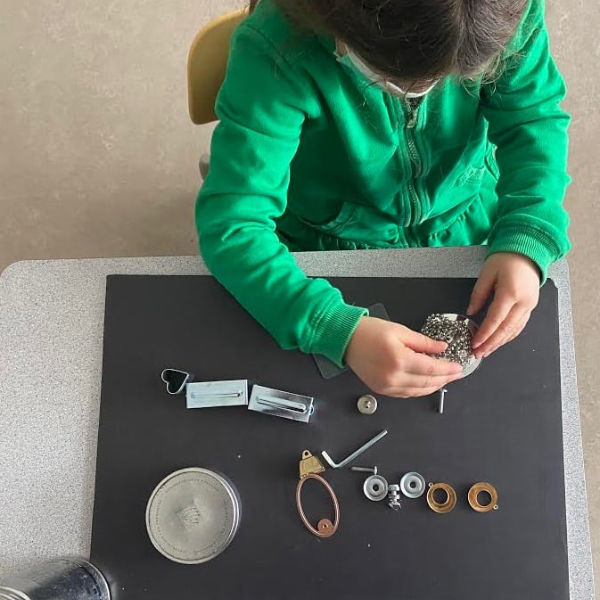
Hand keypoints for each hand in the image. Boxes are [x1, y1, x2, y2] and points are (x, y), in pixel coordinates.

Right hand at [345, 316, 463, 397]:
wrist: (346, 339)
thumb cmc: (368, 332)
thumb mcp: (400, 330)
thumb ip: (424, 342)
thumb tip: (441, 348)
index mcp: (399, 359)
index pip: (431, 369)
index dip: (448, 370)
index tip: (458, 368)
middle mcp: (393, 376)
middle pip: (427, 383)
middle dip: (444, 379)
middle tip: (455, 374)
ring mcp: (386, 385)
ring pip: (417, 391)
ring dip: (433, 386)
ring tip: (444, 379)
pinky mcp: (381, 389)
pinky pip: (405, 394)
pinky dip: (418, 390)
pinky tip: (426, 384)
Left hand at [468, 252, 539, 358]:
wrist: (527, 250)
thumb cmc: (507, 258)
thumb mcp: (486, 274)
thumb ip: (477, 295)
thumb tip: (470, 312)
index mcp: (510, 293)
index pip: (495, 320)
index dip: (484, 334)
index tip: (475, 344)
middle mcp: (523, 302)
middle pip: (506, 329)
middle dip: (491, 344)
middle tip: (479, 353)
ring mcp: (529, 305)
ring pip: (514, 330)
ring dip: (500, 343)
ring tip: (487, 351)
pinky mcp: (531, 305)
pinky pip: (520, 325)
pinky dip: (509, 335)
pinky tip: (500, 341)